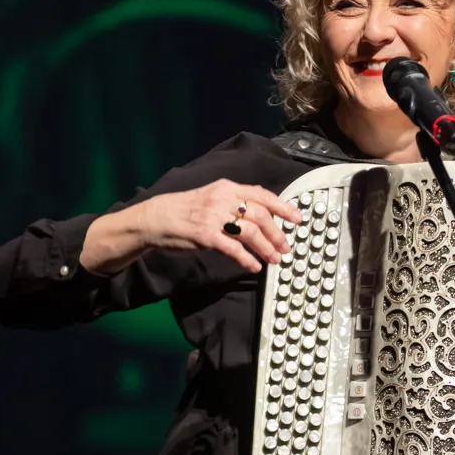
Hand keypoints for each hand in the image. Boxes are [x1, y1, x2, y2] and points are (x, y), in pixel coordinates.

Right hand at [140, 180, 301, 273]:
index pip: (262, 195)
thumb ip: (235, 200)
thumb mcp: (212, 196)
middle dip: (277, 234)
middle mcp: (223, 199)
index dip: (283, 208)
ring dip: (266, 248)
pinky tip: (254, 267)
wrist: (156, 218)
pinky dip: (247, 259)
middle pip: (261, 215)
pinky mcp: (206, 235)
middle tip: (285, 247)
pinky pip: (233, 249)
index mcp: (227, 187)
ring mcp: (214, 217)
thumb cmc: (185, 209)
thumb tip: (262, 209)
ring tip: (273, 259)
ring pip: (251, 232)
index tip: (297, 219)